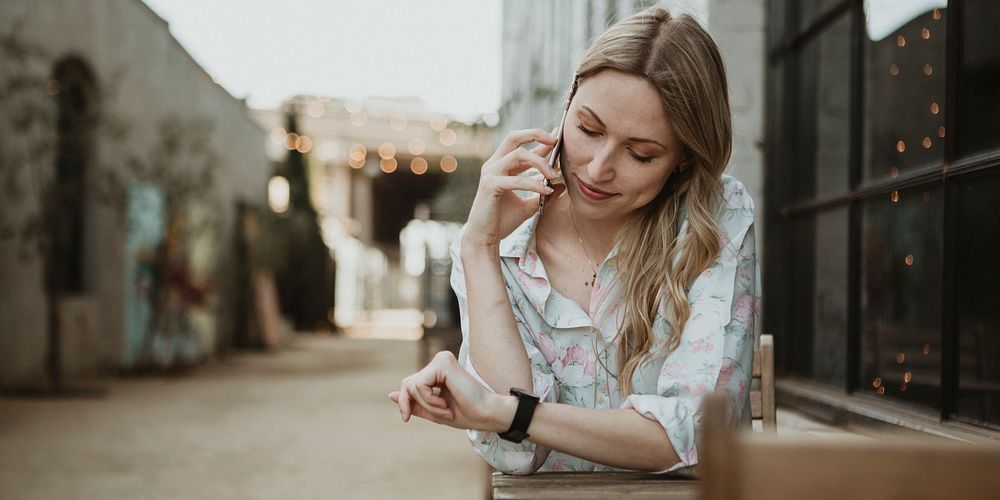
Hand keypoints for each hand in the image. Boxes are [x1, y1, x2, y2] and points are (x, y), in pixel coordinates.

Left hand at [388, 351, 511, 431]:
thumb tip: (391, 395)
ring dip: (428, 405)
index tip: (406, 419)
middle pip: (407, 383)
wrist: (486, 414)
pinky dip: (429, 401)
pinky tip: (446, 404)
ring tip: (447, 410)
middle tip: (441, 415)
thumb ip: (414, 403)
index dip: (405, 402)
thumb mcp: (433, 411)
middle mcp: (439, 362)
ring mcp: (441, 360)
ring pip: (413, 386)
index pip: (409, 384)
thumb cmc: (466, 413)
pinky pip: (420, 385)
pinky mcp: (443, 363)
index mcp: (437, 371)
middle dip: (415, 404)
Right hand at [462, 129, 566, 248]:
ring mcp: (490, 173)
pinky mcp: (490, 186)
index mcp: (501, 166)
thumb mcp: (529, 204)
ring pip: (518, 155)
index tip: (558, 136)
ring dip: (540, 162)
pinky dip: (534, 184)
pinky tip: (547, 191)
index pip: (522, 145)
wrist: (485, 238)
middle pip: (514, 137)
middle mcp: (494, 165)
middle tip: (555, 140)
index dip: (540, 139)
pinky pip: (516, 180)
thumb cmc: (503, 221)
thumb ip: (542, 192)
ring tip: (554, 175)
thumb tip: (561, 185)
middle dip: (536, 134)